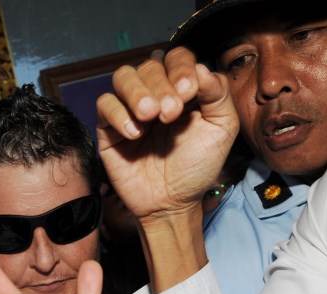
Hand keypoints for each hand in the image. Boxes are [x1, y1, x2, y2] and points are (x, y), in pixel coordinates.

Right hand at [96, 47, 238, 221]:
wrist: (172, 202)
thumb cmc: (197, 167)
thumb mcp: (221, 129)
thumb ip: (218, 94)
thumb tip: (199, 68)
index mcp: (181, 88)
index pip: (176, 57)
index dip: (180, 67)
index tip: (189, 92)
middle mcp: (154, 94)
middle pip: (148, 65)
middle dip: (161, 85)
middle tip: (171, 114)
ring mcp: (130, 109)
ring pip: (122, 76)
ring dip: (136, 91)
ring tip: (150, 116)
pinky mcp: (109, 128)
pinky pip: (105, 104)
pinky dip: (119, 115)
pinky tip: (135, 135)